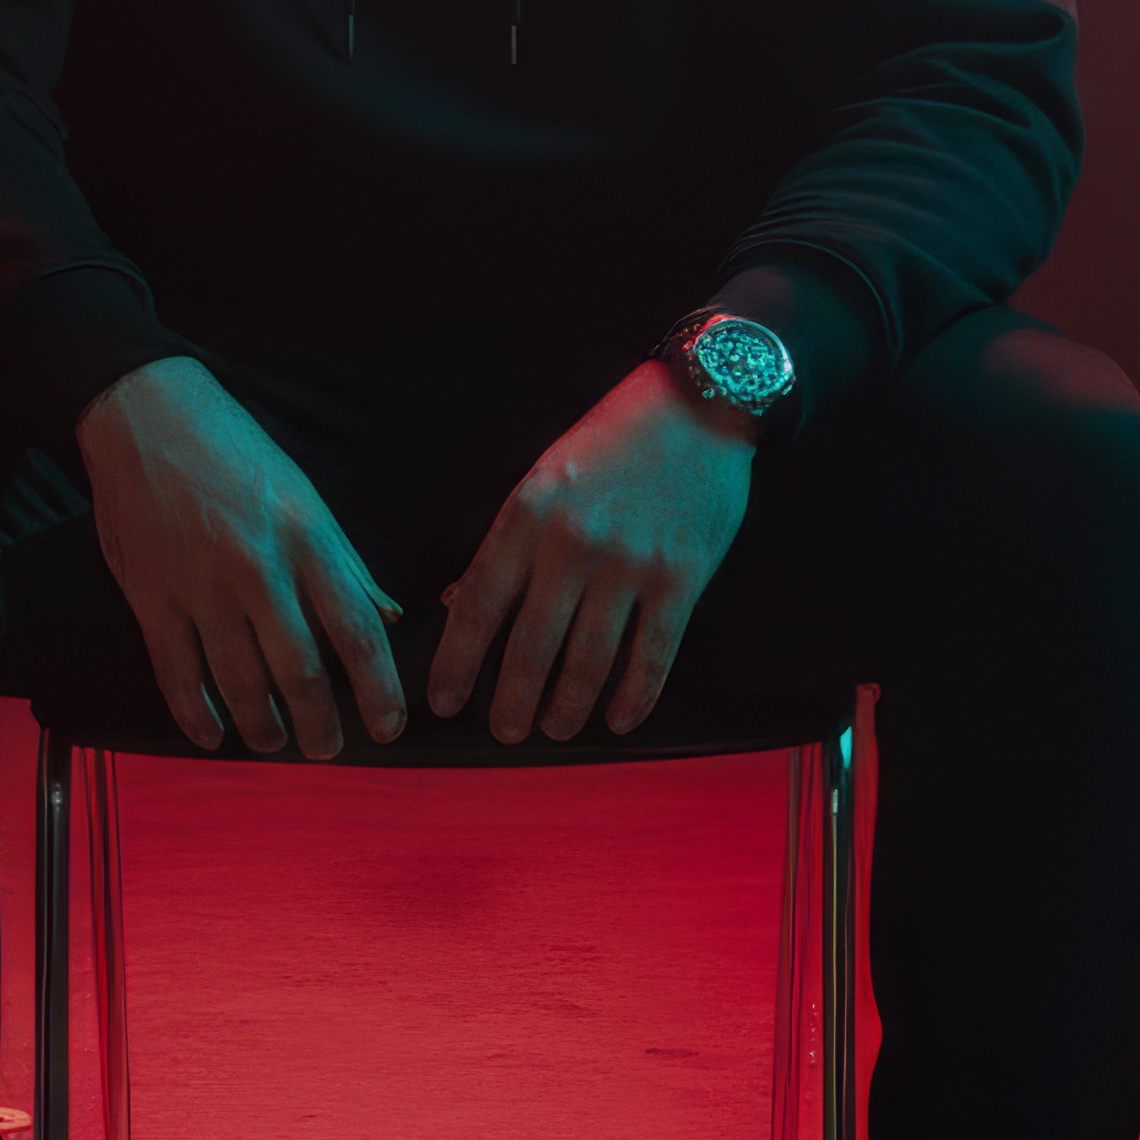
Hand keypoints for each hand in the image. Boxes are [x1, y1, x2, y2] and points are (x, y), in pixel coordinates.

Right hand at [78, 359, 405, 757]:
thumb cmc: (234, 450)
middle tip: (328, 750)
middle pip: (300, 669)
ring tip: (276, 742)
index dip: (378, 688)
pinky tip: (212, 734)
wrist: (144, 414)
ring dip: (262, 724)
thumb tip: (387, 616)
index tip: (388, 725)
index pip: (356, 630)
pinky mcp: (151, 596)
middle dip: (320, 722)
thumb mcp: (304, 496)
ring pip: (239, 681)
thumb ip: (344, 562)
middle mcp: (257, 567)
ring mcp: (200, 586)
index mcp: (306, 537)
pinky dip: (196, 713)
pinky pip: (176, 673)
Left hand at [430, 361, 758, 742]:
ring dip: (567, 706)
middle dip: (511, 700)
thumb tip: (458, 603)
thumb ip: (504, 544)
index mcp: (528, 514)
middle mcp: (573, 543)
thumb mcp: (542, 478)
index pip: (480, 604)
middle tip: (504, 734)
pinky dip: (634, 696)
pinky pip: (652, 654)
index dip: (457, 661)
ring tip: (553, 729)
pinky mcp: (681, 577)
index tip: (442, 702)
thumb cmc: (611, 441)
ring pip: (589, 660)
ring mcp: (629, 563)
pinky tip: (618, 720)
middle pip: (531, 645)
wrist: (697, 405)